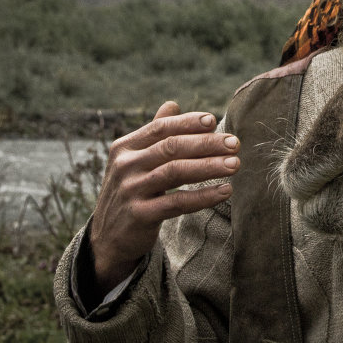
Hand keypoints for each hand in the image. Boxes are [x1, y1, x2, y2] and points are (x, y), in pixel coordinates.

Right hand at [87, 101, 240, 296]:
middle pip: (171, 147)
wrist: (107, 238)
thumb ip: (153, 135)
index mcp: (124, 147)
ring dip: (210, 166)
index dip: (188, 123)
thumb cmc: (130, 192)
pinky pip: (177, 202)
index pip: (160, 128)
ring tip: (235, 164)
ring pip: (176, 172)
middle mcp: (124, 165)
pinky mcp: (139, 215)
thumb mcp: (134, 161)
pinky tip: (225, 191)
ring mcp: (130, 190)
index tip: (214, 120)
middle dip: (206, 143)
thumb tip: (172, 104)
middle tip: (234, 143)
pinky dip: (203, 196)